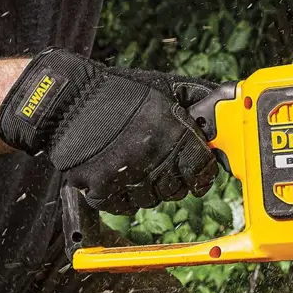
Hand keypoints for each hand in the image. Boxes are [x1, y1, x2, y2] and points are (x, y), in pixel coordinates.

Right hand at [0, 50, 217, 211]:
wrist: (66, 99)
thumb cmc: (116, 92)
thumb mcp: (164, 86)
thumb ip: (197, 98)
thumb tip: (226, 104)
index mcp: (170, 129)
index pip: (201, 167)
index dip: (203, 172)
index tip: (199, 173)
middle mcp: (150, 154)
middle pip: (177, 190)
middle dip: (175, 182)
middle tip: (165, 170)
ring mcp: (124, 173)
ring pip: (150, 200)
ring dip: (148, 189)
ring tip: (137, 168)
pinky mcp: (98, 186)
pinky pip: (122, 206)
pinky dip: (122, 196)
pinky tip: (119, 177)